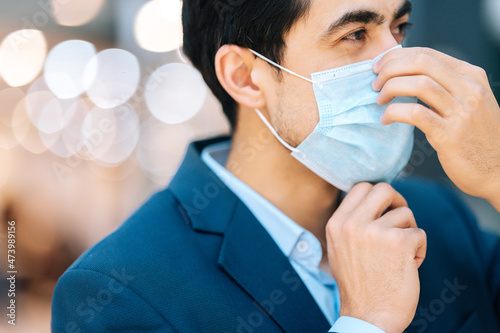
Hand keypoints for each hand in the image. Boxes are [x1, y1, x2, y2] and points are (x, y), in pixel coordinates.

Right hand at [326, 183, 426, 332]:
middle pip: (383, 189)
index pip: (360, 187)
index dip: (378, 195)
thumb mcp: (340, 249)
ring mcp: (376, 232)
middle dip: (397, 202)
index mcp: (336, 224)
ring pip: (405, 213)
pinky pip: (419, 233)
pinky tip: (409, 266)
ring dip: (409, 232)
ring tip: (401, 255)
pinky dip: (419, 250)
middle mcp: (353, 224)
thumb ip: (350, 223)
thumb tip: (370, 200)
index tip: (385, 208)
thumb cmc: (358, 285)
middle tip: (401, 220)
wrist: (369, 316)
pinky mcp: (399, 243)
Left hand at [373, 47, 499, 209]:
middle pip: (421, 63)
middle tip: (375, 83)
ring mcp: (461, 111)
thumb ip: (444, 86)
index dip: (397, 57)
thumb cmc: (477, 137)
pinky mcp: (450, 134)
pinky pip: (415, 113)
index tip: (379, 67)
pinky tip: (386, 119)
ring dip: (390, 88)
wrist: (499, 171)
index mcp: (471, 76)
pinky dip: (394, 112)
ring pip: (418, 84)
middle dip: (390, 69)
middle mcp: (469, 89)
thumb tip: (405, 75)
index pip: (427, 54)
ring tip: (380, 100)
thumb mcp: (468, 102)